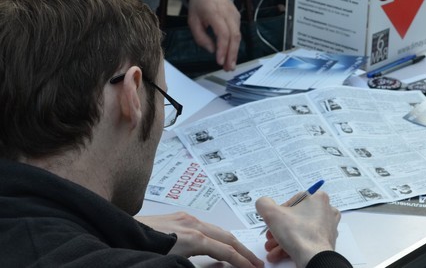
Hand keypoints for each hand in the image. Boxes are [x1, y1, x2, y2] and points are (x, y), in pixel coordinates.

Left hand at [136, 212, 262, 267]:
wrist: (113, 234)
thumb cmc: (140, 252)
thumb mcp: (171, 265)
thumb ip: (194, 266)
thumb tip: (217, 267)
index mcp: (193, 237)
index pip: (226, 252)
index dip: (242, 262)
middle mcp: (192, 223)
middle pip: (226, 237)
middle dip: (243, 251)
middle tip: (257, 263)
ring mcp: (184, 218)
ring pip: (216, 230)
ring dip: (230, 242)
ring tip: (240, 254)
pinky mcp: (175, 217)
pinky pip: (204, 226)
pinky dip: (216, 236)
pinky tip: (216, 243)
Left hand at [187, 0, 240, 70]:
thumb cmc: (199, 5)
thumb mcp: (192, 21)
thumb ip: (201, 37)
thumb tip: (212, 50)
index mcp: (214, 13)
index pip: (223, 33)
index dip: (223, 49)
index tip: (220, 61)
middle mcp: (228, 14)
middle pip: (234, 36)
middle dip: (232, 54)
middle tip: (229, 68)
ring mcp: (235, 15)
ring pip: (238, 36)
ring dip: (235, 52)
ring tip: (230, 65)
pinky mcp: (238, 17)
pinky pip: (237, 33)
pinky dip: (235, 45)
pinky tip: (231, 54)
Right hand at [255, 191, 339, 267]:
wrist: (313, 258)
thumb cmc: (297, 233)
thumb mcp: (273, 214)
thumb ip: (264, 204)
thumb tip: (264, 203)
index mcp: (318, 198)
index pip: (293, 202)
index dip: (279, 213)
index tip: (273, 222)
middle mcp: (326, 210)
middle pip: (296, 218)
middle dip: (279, 229)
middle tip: (269, 237)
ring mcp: (328, 226)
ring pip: (300, 230)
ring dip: (282, 239)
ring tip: (271, 248)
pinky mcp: (326, 240)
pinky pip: (306, 240)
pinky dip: (293, 246)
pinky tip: (278, 254)